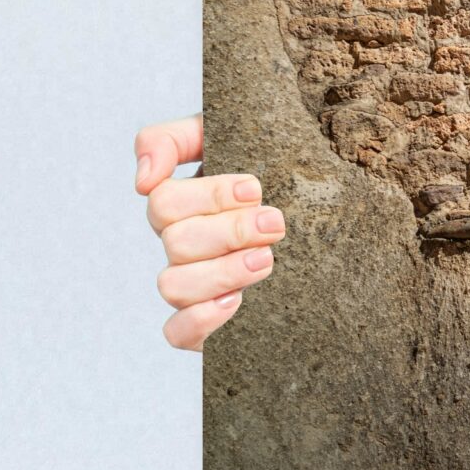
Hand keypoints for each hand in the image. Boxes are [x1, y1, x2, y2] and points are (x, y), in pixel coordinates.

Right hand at [135, 115, 283, 351]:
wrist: (326, 213)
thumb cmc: (271, 165)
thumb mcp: (224, 136)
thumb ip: (171, 140)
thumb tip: (143, 180)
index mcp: (183, 204)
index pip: (165, 202)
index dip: (209, 196)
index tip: (255, 188)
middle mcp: (183, 245)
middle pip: (176, 243)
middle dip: (230, 231)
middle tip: (275, 224)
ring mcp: (193, 284)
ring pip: (173, 287)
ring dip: (222, 272)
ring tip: (266, 260)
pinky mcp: (207, 322)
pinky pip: (177, 333)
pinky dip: (200, 320)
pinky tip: (236, 302)